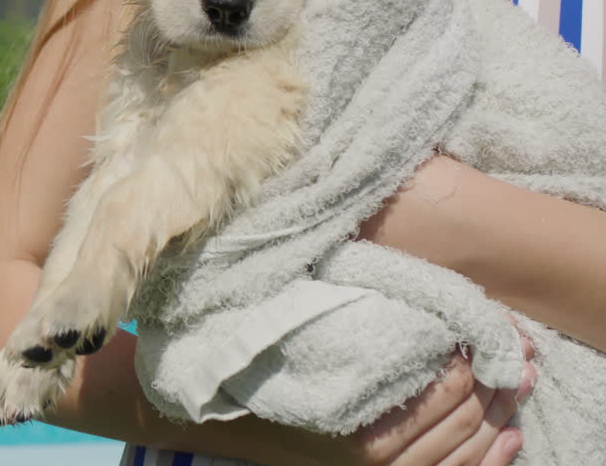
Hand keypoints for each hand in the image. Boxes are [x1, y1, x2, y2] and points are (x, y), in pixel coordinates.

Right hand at [240, 336, 535, 465]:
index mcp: (364, 434)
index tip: (486, 328)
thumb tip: (416, 302)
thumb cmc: (266, 376)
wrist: (233, 426)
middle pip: (466, 419)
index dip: (475, 356)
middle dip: (497, 384)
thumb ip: (355, 325)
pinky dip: (492, 458)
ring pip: (470, 451)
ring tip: (520, 384)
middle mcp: (382, 465)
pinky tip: (510, 436)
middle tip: (517, 352)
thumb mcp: (308, 347)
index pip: (446, 390)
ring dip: (503, 417)